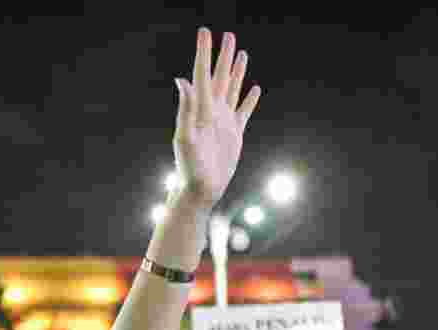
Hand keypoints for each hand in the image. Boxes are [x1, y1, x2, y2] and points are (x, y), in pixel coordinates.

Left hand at [173, 29, 260, 209]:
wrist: (200, 189)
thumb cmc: (188, 166)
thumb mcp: (185, 137)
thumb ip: (185, 108)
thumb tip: (181, 81)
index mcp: (200, 109)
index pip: (202, 75)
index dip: (203, 53)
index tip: (205, 32)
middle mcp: (212, 112)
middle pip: (220, 77)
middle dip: (223, 56)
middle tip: (228, 34)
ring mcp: (224, 122)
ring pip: (233, 89)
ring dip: (237, 71)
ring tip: (241, 53)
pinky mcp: (234, 134)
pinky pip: (244, 112)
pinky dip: (250, 100)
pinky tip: (255, 88)